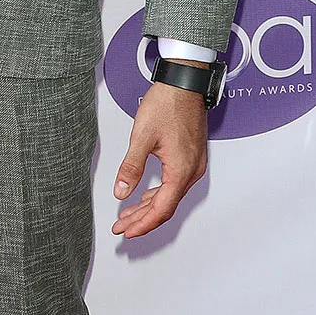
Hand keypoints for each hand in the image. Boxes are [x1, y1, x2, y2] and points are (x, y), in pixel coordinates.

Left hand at [111, 83, 207, 237]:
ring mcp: (193, 165)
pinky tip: (144, 197)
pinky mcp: (191, 158)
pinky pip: (174, 185)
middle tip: (122, 227)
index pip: (162, 209)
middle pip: (166, 206)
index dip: (143, 224)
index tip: (127, 231)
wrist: (184, 83)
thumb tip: (121, 191)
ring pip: (170, 196)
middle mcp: (191, 171)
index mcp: (181, 170)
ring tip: (128, 215)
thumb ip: (131, 167)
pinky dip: (158, 194)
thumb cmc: (168, 104)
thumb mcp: (142, 137)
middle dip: (142, 219)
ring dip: (149, 208)